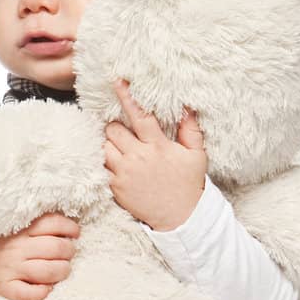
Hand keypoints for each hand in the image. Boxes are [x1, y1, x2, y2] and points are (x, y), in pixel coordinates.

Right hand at [0, 212, 80, 299]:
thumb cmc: (3, 246)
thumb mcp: (16, 228)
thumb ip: (38, 225)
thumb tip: (70, 226)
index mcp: (19, 229)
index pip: (51, 223)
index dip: (69, 227)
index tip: (75, 233)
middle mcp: (15, 248)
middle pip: (55, 247)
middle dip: (69, 251)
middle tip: (68, 254)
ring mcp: (10, 268)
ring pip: (47, 271)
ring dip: (62, 271)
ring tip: (63, 270)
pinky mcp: (5, 287)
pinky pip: (28, 294)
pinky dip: (42, 292)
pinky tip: (46, 288)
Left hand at [103, 78, 206, 230]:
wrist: (180, 218)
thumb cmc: (189, 184)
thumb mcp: (196, 155)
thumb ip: (191, 130)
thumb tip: (187, 107)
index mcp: (158, 147)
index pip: (139, 115)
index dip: (127, 96)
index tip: (117, 81)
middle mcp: (138, 158)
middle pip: (113, 130)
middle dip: (116, 126)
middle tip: (124, 131)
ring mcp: (124, 173)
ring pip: (104, 147)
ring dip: (110, 143)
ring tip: (121, 147)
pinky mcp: (116, 188)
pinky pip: (102, 166)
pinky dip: (107, 161)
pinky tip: (117, 163)